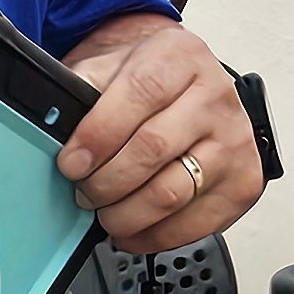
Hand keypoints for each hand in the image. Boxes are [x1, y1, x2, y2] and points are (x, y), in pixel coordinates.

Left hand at [59, 11, 264, 253]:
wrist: (188, 82)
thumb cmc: (146, 78)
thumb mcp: (110, 64)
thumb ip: (81, 89)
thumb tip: (49, 125)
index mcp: (181, 57)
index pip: (140, 94)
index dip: (99, 135)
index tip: (71, 162)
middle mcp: (215, 96)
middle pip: (153, 150)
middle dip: (104, 182)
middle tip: (84, 191)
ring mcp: (234, 142)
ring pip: (171, 193)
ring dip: (125, 215)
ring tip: (106, 213)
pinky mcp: (243, 183)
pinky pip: (194, 224)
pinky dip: (153, 236)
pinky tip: (134, 228)